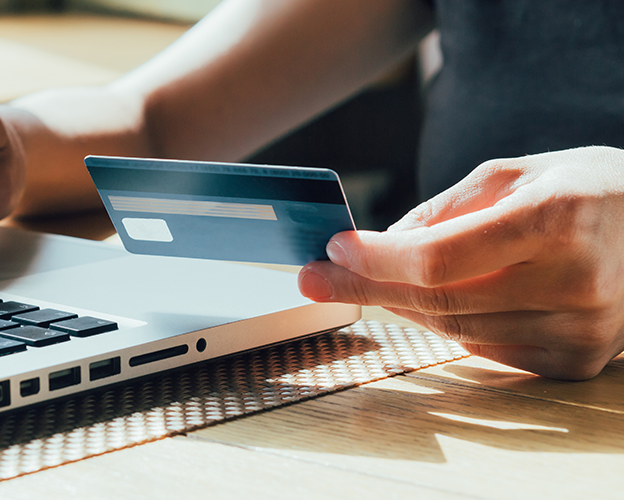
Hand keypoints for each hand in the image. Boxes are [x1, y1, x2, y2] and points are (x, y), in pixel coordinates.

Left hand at [298, 146, 623, 379]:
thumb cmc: (584, 192)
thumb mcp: (513, 174)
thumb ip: (443, 210)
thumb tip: (378, 245)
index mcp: (558, 218)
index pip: (441, 258)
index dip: (378, 260)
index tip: (334, 250)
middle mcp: (575, 280)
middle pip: (438, 299)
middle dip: (367, 286)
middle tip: (315, 278)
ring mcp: (580, 330)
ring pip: (454, 329)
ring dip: (402, 305)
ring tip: (373, 280)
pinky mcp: (575, 361)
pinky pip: (483, 348)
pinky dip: (447, 324)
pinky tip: (430, 300)